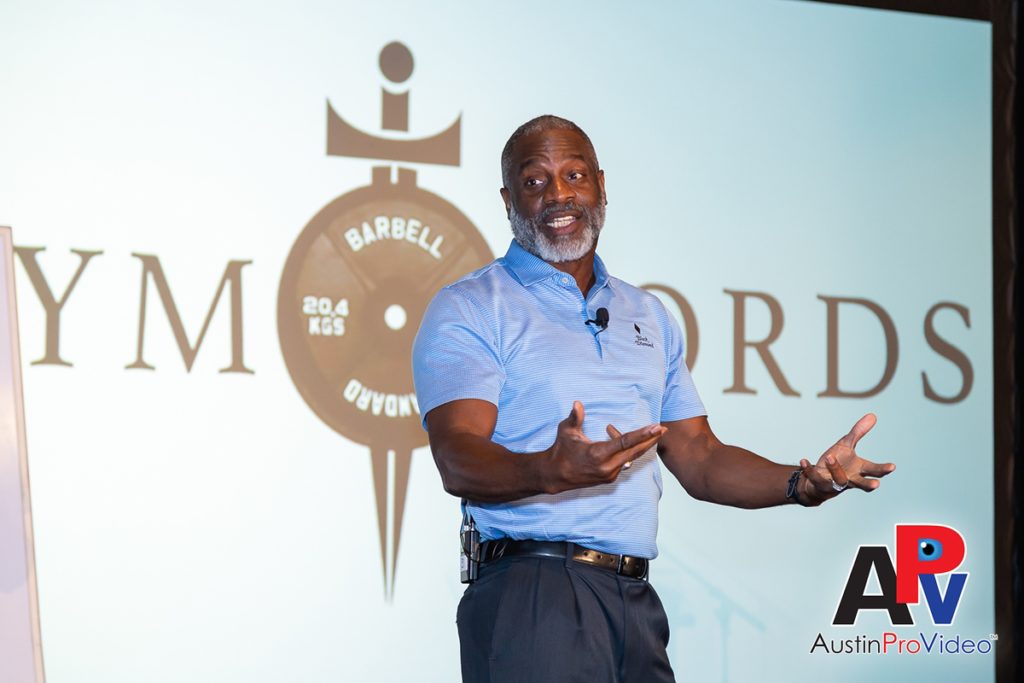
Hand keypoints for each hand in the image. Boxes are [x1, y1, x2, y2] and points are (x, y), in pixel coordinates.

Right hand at [546, 401, 665, 491]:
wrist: (555, 475)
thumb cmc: (561, 450)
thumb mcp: (566, 432)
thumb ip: (574, 417)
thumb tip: (577, 403)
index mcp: (598, 454)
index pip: (626, 442)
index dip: (643, 434)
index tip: (656, 428)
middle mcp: (607, 467)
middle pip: (635, 452)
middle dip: (651, 440)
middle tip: (663, 429)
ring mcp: (609, 475)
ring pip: (630, 458)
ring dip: (639, 445)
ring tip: (650, 434)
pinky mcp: (609, 479)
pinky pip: (624, 463)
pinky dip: (628, 452)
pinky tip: (630, 443)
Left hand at [799, 413, 894, 505]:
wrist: (819, 480)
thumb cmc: (838, 462)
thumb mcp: (846, 444)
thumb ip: (858, 432)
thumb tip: (873, 415)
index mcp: (859, 470)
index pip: (874, 470)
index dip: (883, 469)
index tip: (892, 466)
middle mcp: (850, 479)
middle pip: (862, 484)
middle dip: (869, 484)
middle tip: (876, 484)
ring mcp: (835, 483)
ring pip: (839, 479)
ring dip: (835, 468)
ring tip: (829, 456)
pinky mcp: (819, 483)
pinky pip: (813, 476)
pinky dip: (808, 469)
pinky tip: (803, 460)